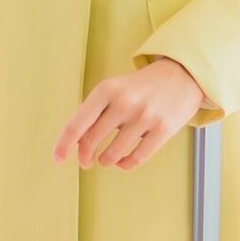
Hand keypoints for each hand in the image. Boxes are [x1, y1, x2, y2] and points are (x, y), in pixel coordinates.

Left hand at [53, 59, 207, 170]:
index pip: (77, 124)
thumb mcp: (113, 90)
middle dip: (84, 157)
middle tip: (85, 161)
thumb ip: (93, 114)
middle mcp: (125, 102)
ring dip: (105, 161)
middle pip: (91, 141)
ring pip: (112, 155)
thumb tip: (74, 146)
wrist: (181, 75)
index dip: (64, 144)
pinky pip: (135, 159)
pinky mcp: (163, 130)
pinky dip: (124, 165)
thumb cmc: (139, 88)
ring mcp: (145, 116)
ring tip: (106, 158)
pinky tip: (122, 162)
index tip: (57, 159)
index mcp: (107, 89)